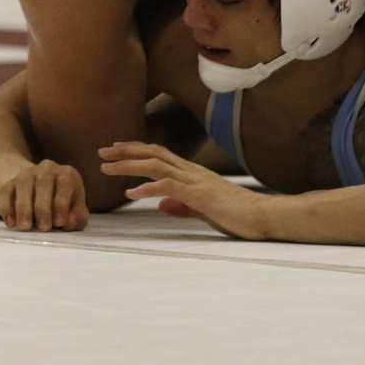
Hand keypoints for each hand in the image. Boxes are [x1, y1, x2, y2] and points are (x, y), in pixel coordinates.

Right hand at [0, 159, 88, 231]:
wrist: (43, 194)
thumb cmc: (65, 205)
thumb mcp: (76, 212)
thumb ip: (77, 218)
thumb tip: (67, 223)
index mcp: (66, 174)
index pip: (65, 183)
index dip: (62, 202)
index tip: (59, 222)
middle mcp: (47, 169)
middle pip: (43, 182)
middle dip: (43, 207)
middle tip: (44, 227)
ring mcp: (27, 173)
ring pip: (23, 185)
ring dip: (24, 207)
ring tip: (25, 226)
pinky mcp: (11, 182)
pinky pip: (6, 191)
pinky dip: (6, 206)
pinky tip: (10, 222)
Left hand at [100, 141, 267, 239]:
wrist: (263, 216)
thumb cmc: (237, 213)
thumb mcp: (204, 209)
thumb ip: (184, 205)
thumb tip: (163, 205)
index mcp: (193, 173)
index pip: (160, 154)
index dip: (137, 149)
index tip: (115, 149)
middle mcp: (192, 172)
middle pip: (154, 153)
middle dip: (126, 151)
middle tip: (102, 151)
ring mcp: (196, 181)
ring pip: (156, 165)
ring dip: (129, 165)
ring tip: (107, 168)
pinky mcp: (200, 195)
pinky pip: (169, 187)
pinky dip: (148, 188)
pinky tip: (131, 193)